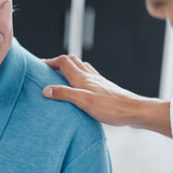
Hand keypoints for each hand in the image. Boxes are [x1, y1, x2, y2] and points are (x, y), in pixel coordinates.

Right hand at [42, 55, 170, 135]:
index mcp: (82, 77)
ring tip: (61, 76)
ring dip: (69, 68)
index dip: (50, 61)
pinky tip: (81, 86)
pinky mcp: (103, 88)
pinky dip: (80, 76)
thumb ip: (64, 94)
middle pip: (72, 61)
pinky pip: (88, 76)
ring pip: (80, 67)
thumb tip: (46, 89)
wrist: (133, 111)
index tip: (39, 66)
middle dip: (58, 62)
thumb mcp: (83, 101)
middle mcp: (89, 76)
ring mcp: (97, 81)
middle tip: (48, 69)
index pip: (63, 61)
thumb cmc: (110, 107)